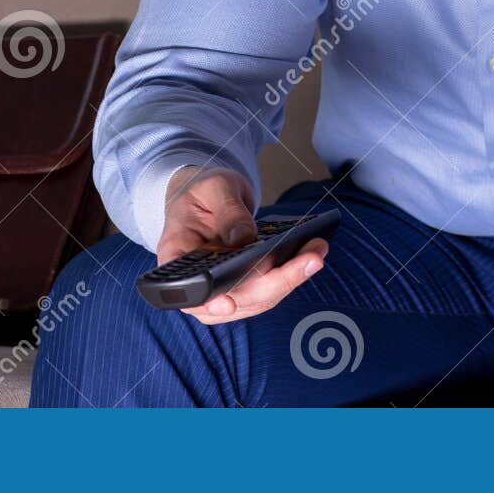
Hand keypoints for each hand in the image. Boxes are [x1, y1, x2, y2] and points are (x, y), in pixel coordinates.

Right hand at [159, 167, 327, 324]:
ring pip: (256, 300)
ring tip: (317, 252)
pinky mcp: (243, 287)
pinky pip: (267, 289)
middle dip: (275, 282)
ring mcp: (221, 290)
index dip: (206, 302)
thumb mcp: (213, 188)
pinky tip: (310, 255)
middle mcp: (197, 281)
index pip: (186, 288)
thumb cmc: (202, 192)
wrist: (208, 198)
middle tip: (309, 260)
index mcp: (176, 256)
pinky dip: (291, 275)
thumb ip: (227, 210)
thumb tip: (244, 238)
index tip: (226, 304)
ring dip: (291, 279)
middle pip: (233, 299)